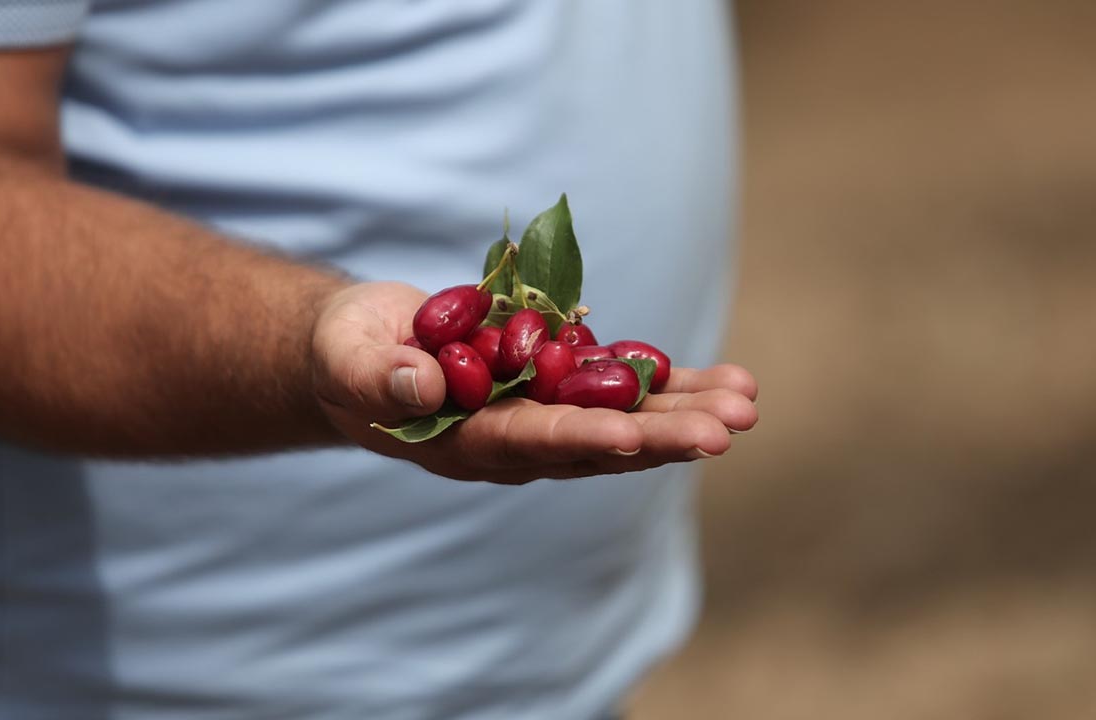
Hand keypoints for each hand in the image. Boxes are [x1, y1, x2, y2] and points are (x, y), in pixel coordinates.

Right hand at [311, 282, 757, 483]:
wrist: (363, 350)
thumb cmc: (348, 355)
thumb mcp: (350, 358)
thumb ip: (381, 375)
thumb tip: (422, 384)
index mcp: (467, 442)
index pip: (535, 442)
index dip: (589, 437)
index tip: (643, 437)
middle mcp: (517, 440)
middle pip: (600, 441)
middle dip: (664, 434)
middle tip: (730, 426)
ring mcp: (542, 415)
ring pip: (624, 417)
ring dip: (685, 411)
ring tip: (747, 400)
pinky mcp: (557, 385)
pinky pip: (620, 388)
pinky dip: (670, 383)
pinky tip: (722, 380)